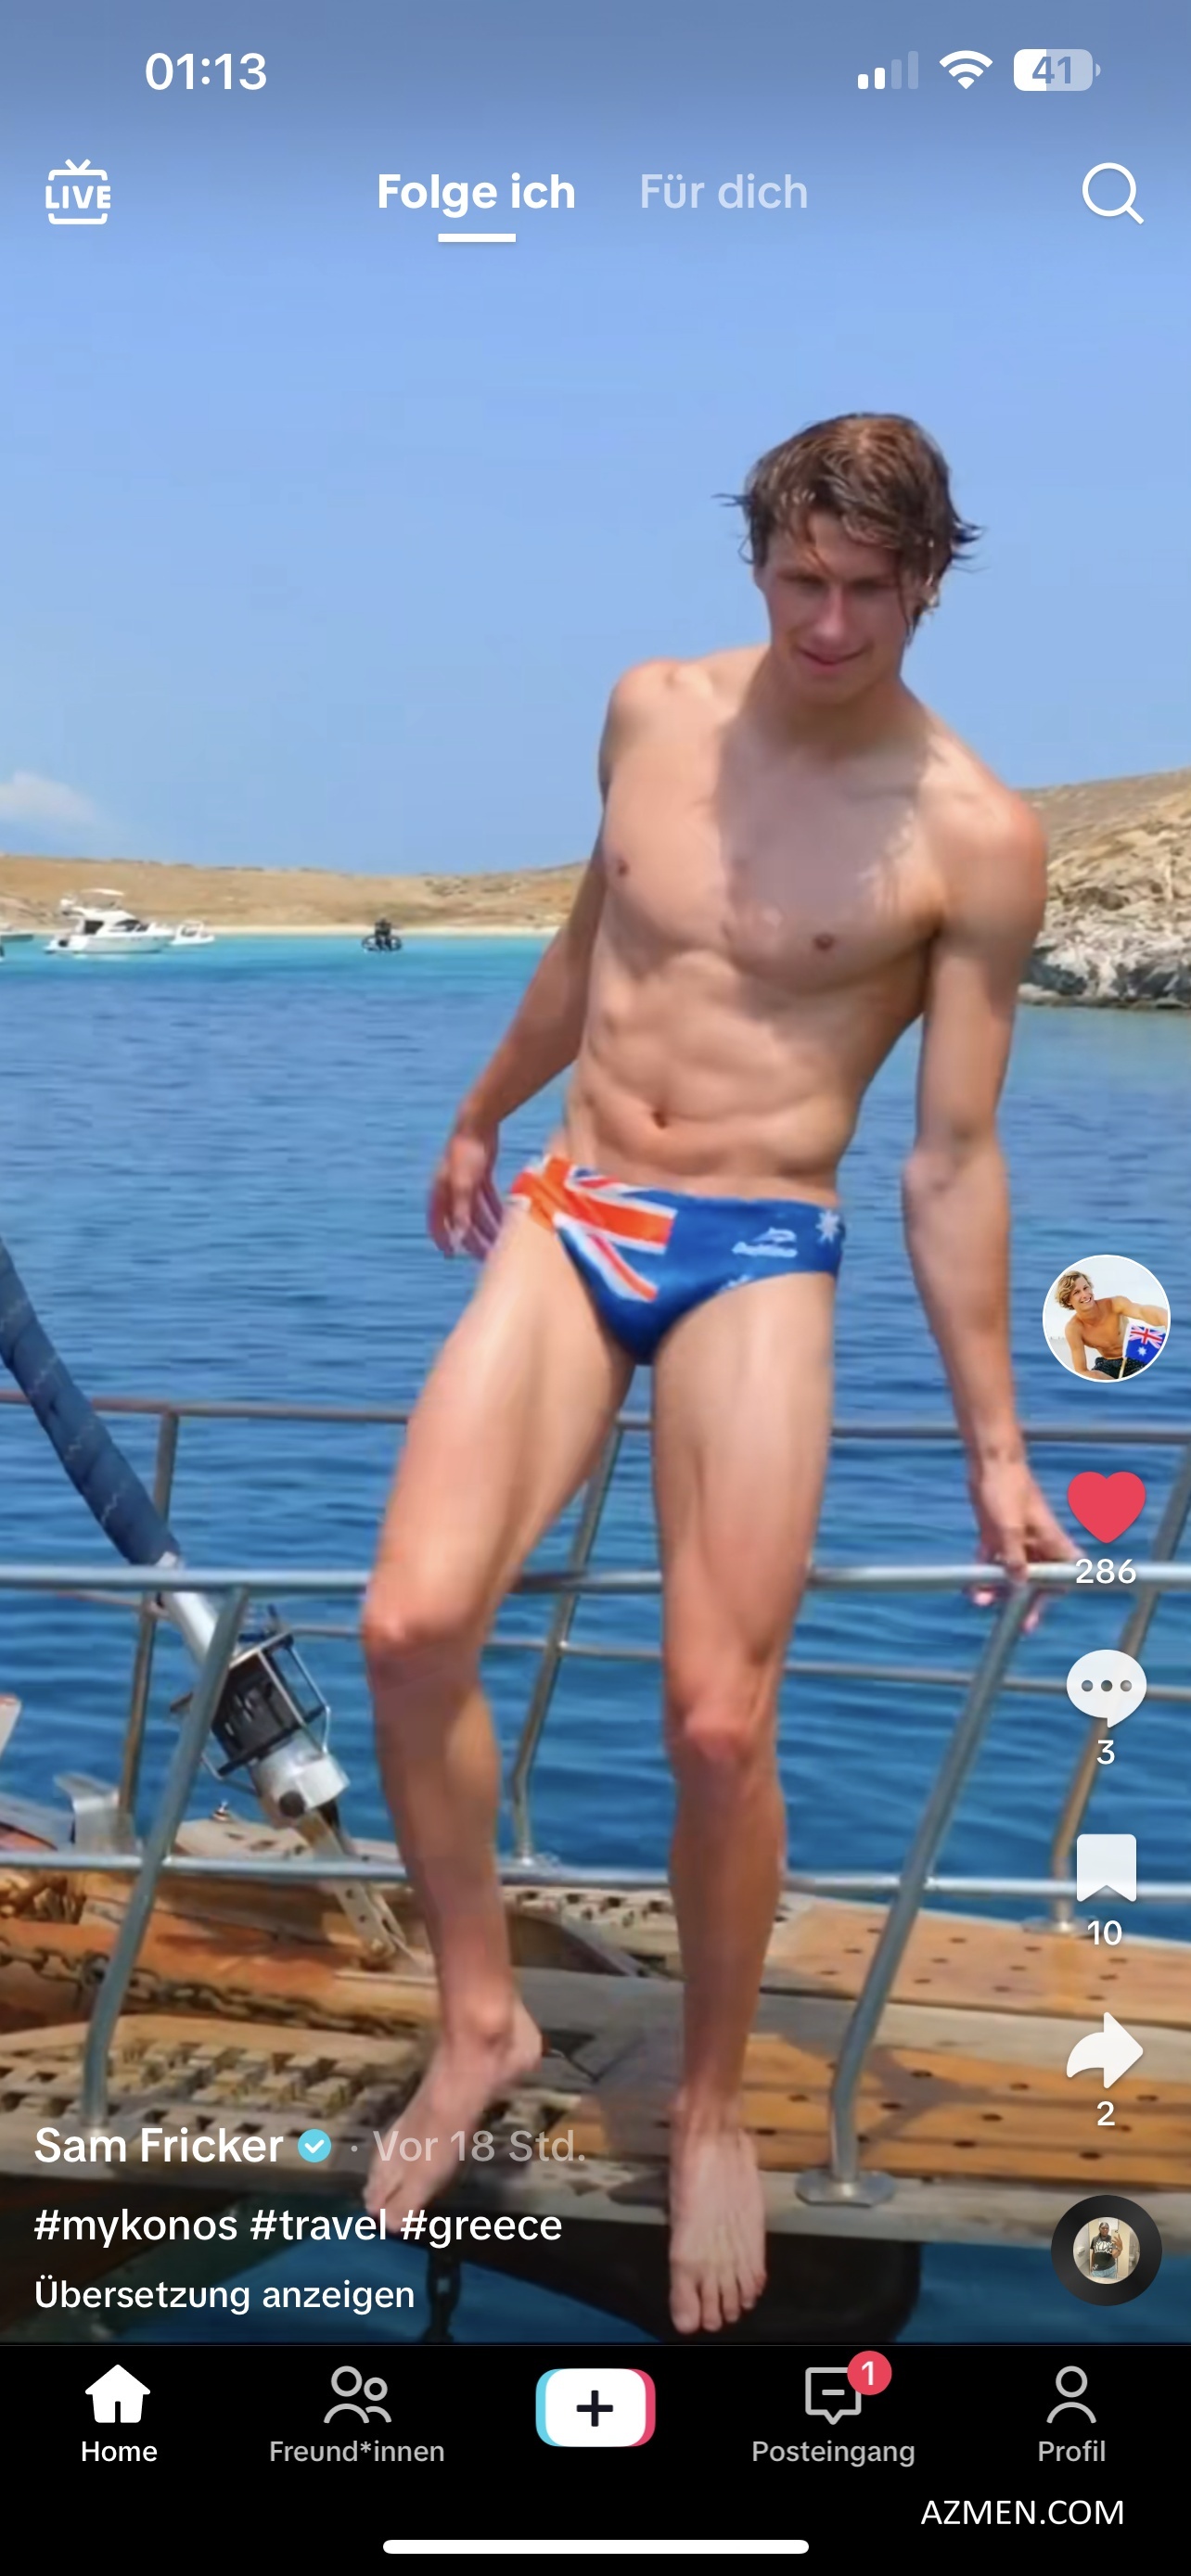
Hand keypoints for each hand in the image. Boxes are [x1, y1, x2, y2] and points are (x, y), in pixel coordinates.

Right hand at [427, 1122, 502, 1259]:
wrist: (478, 1122)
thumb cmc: (466, 1152)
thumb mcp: (464, 1184)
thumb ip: (462, 1211)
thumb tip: (460, 1236)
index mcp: (440, 1192)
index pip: (438, 1222)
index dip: (443, 1239)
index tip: (452, 1255)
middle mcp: (451, 1188)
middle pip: (461, 1220)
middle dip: (472, 1238)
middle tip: (484, 1256)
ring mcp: (465, 1181)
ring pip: (476, 1211)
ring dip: (486, 1226)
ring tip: (499, 1242)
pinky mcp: (480, 1174)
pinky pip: (486, 1198)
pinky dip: (494, 1210)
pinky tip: (506, 1220)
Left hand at [968, 1456, 1076, 1625]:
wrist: (989, 1460)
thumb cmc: (1007, 1488)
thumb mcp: (1007, 1527)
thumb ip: (1014, 1557)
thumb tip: (1019, 1584)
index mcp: (1050, 1540)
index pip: (1063, 1573)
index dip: (1055, 1592)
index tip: (1040, 1608)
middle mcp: (1035, 1542)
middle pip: (1036, 1578)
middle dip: (1024, 1600)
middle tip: (1017, 1624)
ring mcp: (1015, 1538)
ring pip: (1011, 1571)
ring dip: (997, 1587)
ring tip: (980, 1599)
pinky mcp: (996, 1533)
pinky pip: (992, 1559)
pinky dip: (984, 1571)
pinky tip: (970, 1585)